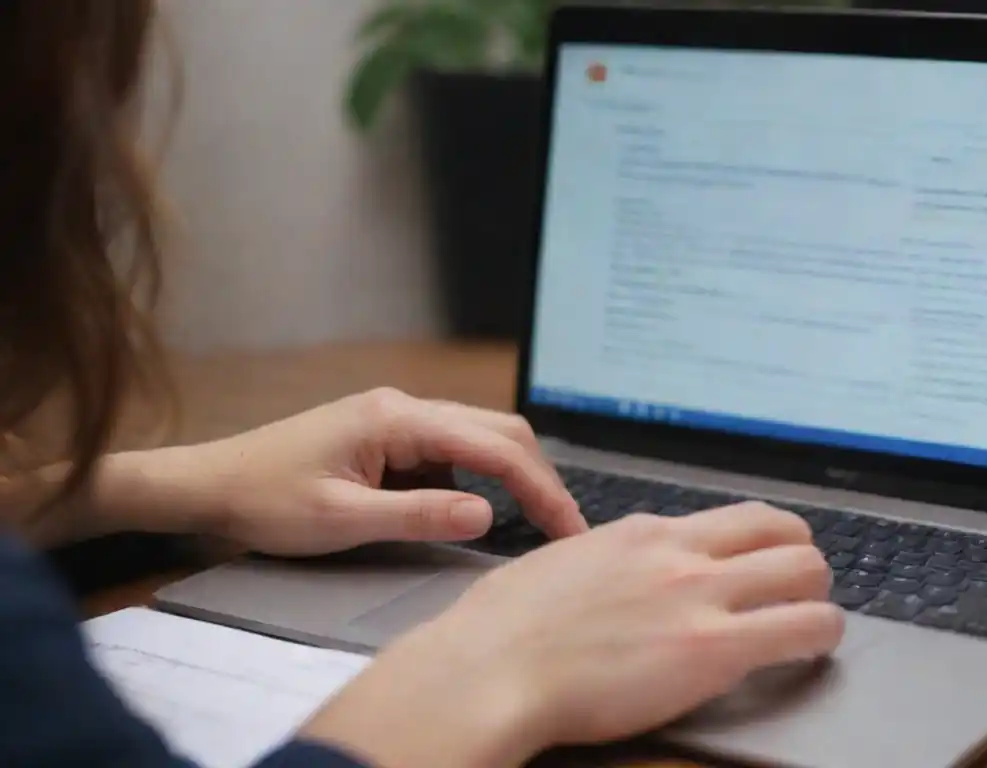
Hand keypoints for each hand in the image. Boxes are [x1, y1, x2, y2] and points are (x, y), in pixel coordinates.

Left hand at [180, 388, 584, 555]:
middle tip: (566, 530)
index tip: (571, 530)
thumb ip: (418, 516)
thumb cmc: (264, 501)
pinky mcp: (390, 438)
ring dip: (512, 477)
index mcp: (396, 419)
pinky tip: (483, 513)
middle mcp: (405, 407)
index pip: (494, 446)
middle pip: (499, 430)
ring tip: (537, 525)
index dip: (541, 489)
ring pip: (479, 438)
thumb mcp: (341, 520)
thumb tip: (489, 516)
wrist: (209, 486)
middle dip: (540, 477)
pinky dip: (479, 480)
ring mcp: (398, 419)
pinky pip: (451, 452)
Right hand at [303, 502, 844, 767]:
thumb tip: (613, 569)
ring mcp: (698, 595)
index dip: (770, 540)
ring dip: (820, 596)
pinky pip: (804, 628)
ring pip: (808, 572)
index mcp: (641, 533)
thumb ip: (605, 562)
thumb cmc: (501, 629)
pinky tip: (816, 649)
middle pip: (786, 533)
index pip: (738, 518)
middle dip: (804, 563)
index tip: (773, 561)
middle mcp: (679, 553)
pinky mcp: (713, 647)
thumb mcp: (559, 566)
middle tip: (801, 592)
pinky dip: (823, 636)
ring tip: (814, 622)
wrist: (487, 669)